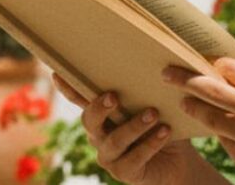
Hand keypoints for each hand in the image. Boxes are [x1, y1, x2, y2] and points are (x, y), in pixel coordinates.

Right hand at [51, 72, 200, 184]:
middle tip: (114, 96)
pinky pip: (134, 158)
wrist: (177, 162)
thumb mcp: (152, 105)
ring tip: (154, 113)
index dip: (68, 89)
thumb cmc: (162, 126)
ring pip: (115, 140)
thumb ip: (142, 91)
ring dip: (135, 125)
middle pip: (89, 121)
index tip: (57, 73)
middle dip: (99, 108)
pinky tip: (165, 131)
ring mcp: (109, 157)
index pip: (81, 100)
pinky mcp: (123, 173)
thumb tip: (147, 61)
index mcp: (102, 116)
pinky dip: (151, 143)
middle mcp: (99, 135)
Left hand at [162, 58, 234, 184]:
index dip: (214, 65)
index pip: (230, 67)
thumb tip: (232, 75)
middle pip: (210, 89)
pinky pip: (223, 140)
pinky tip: (211, 126)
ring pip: (208, 116)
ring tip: (182, 100)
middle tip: (166, 72)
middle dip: (184, 79)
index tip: (203, 62)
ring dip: (192, 106)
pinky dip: (216, 131)